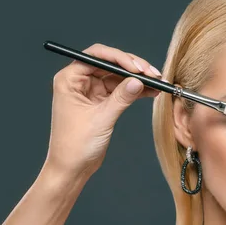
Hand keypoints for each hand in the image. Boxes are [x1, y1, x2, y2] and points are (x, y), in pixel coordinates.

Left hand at [43, 43, 160, 179]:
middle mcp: (79, 82)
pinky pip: (120, 90)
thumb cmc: (75, 145)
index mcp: (70, 79)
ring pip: (117, 76)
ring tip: (156, 82)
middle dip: (132, 67)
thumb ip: (121, 98)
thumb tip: (138, 81)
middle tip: (152, 74)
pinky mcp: (101, 102)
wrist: (72, 168)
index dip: (119, 58)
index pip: (96, 56)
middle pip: (109, 64)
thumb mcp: (101, 119)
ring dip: (137, 78)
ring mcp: (91, 92)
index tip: (137, 68)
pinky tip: (151, 91)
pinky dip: (135, 90)